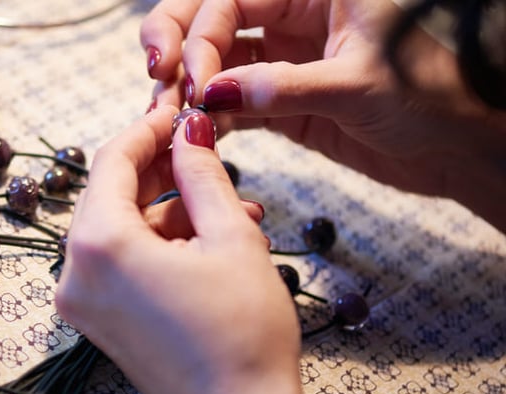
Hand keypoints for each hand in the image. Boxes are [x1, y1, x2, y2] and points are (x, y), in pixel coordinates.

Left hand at [56, 107, 305, 393]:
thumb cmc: (242, 337)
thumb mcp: (231, 238)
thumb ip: (202, 174)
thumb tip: (190, 131)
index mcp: (99, 246)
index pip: (112, 161)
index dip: (148, 129)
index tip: (177, 112)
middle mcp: (76, 274)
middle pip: (112, 194)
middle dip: (161, 170)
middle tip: (202, 151)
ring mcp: (84, 302)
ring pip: (122, 229)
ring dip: (171, 211)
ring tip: (233, 208)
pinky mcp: (100, 321)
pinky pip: (124, 262)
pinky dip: (161, 245)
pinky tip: (211, 239)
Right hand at [141, 0, 505, 231]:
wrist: (460, 148)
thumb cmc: (437, 96)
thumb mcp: (359, 84)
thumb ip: (285, 88)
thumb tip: (216, 92)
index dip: (202, 30)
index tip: (196, 76)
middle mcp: (294, 20)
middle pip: (214, 18)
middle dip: (180, 44)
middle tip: (160, 77)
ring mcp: (286, 62)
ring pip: (219, 62)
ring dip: (190, 86)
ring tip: (170, 115)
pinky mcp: (284, 104)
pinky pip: (235, 102)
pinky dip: (213, 116)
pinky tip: (198, 130)